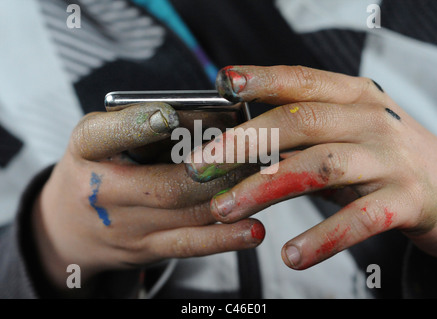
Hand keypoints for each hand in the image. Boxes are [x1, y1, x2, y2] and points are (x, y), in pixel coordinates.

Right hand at [32, 102, 263, 291]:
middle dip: (214, 168)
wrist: (68, 227)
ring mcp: (127, 227)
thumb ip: (144, 122)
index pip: (103, 136)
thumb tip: (210, 114)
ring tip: (264, 175)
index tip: (170, 115)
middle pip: (165, 184)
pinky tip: (254, 230)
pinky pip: (189, 245)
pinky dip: (225, 238)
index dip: (138, 125)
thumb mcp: (101, 135)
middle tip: (251, 148)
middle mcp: (102, 192)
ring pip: (186, 214)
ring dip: (230, 195)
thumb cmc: (95, 167)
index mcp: (86, 150)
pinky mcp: (147, 249)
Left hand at [185, 65, 436, 269]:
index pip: (302, 81)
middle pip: (300, 122)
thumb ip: (303, 134)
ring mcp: (389, 159)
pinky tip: (291, 255)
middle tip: (201, 164)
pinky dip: (322, 237)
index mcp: (354, 97)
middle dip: (244, 142)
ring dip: (266, 188)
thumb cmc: (384, 157)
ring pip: (319, 167)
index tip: (223, 83)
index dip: (261, 79)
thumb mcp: (346, 133)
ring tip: (226, 210)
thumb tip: (240, 141)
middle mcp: (371, 120)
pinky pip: (359, 219)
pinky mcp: (406, 201)